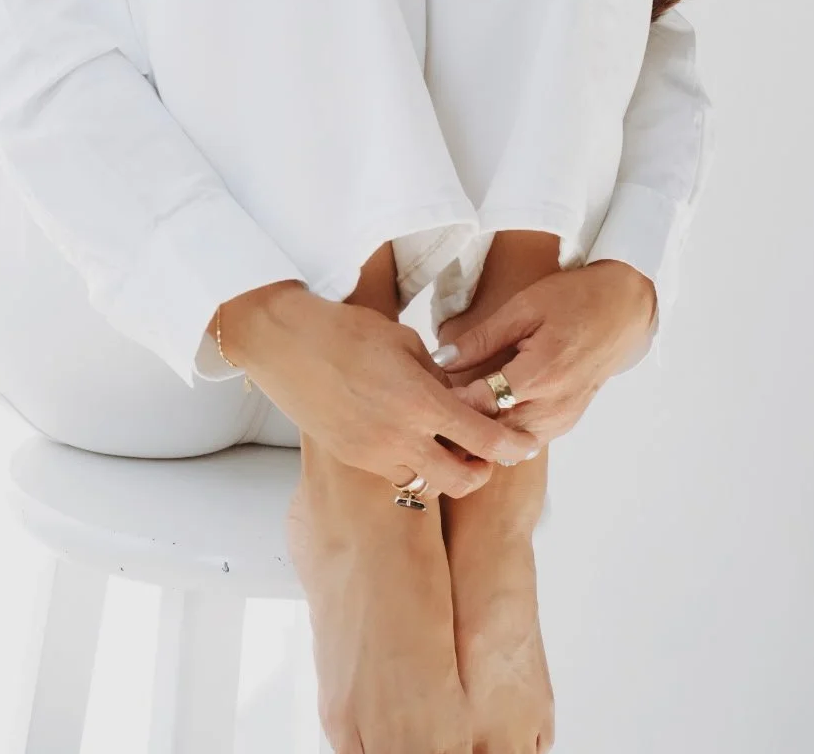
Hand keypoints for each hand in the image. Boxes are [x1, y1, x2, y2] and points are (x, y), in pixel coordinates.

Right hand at [219, 281, 540, 499]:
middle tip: (486, 452)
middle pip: (463, 480)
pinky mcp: (354, 459)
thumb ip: (436, 376)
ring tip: (445, 444)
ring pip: (428, 483)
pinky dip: (412, 465)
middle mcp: (401, 436)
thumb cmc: (346, 330)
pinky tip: (408, 439)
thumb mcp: (403, 342)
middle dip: (482, 470)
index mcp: (420, 401)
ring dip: (445, 470)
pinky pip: (397, 475)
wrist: (286, 343)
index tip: (526, 445)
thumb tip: (456, 397)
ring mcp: (375, 453)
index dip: (512, 446)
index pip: (483, 438)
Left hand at [433, 261, 657, 444]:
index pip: (483, 404)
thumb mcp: (523, 308)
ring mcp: (564, 419)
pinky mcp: (568, 422)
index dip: (449, 403)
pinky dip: (505, 434)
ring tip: (453, 418)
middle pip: (495, 434)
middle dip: (462, 426)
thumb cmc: (571, 300)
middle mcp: (554, 405)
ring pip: (512, 444)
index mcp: (541, 373)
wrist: (621, 311)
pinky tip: (485, 418)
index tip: (423, 396)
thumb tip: (441, 360)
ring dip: (483, 435)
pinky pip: (529, 440)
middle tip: (431, 413)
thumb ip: (481, 338)